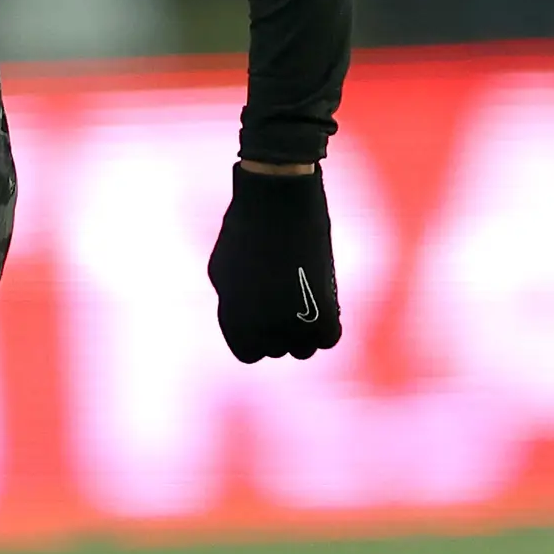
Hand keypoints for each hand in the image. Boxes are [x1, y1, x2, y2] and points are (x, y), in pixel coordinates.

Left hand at [207, 162, 339, 360]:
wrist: (277, 199)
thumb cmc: (245, 229)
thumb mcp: (223, 271)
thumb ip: (233, 305)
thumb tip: (252, 324)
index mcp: (233, 321)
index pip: (249, 353)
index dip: (256, 335)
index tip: (264, 313)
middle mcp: (262, 329)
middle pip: (277, 350)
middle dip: (279, 328)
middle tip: (285, 295)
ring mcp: (293, 322)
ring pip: (304, 348)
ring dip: (304, 330)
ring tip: (302, 299)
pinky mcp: (324, 309)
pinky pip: (329, 338)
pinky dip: (326, 325)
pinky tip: (322, 302)